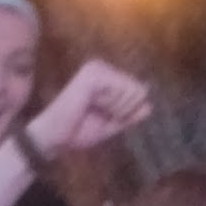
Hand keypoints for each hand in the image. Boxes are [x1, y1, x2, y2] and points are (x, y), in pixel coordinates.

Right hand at [26, 60, 151, 157]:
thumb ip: (130, 115)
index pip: (139, 91)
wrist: (56, 138)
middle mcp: (101, 67)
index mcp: (105, 75)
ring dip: (116, 109)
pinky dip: (111, 104)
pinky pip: (121, 90)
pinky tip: (91, 105)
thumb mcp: (111, 124)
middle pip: (139, 90)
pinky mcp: (92, 74)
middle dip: (123, 110)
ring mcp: (96, 68)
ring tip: (93, 110)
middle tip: (99, 114)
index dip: (127, 112)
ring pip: (133, 90)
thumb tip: (149, 106)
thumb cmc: (79, 130)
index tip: (105, 117)